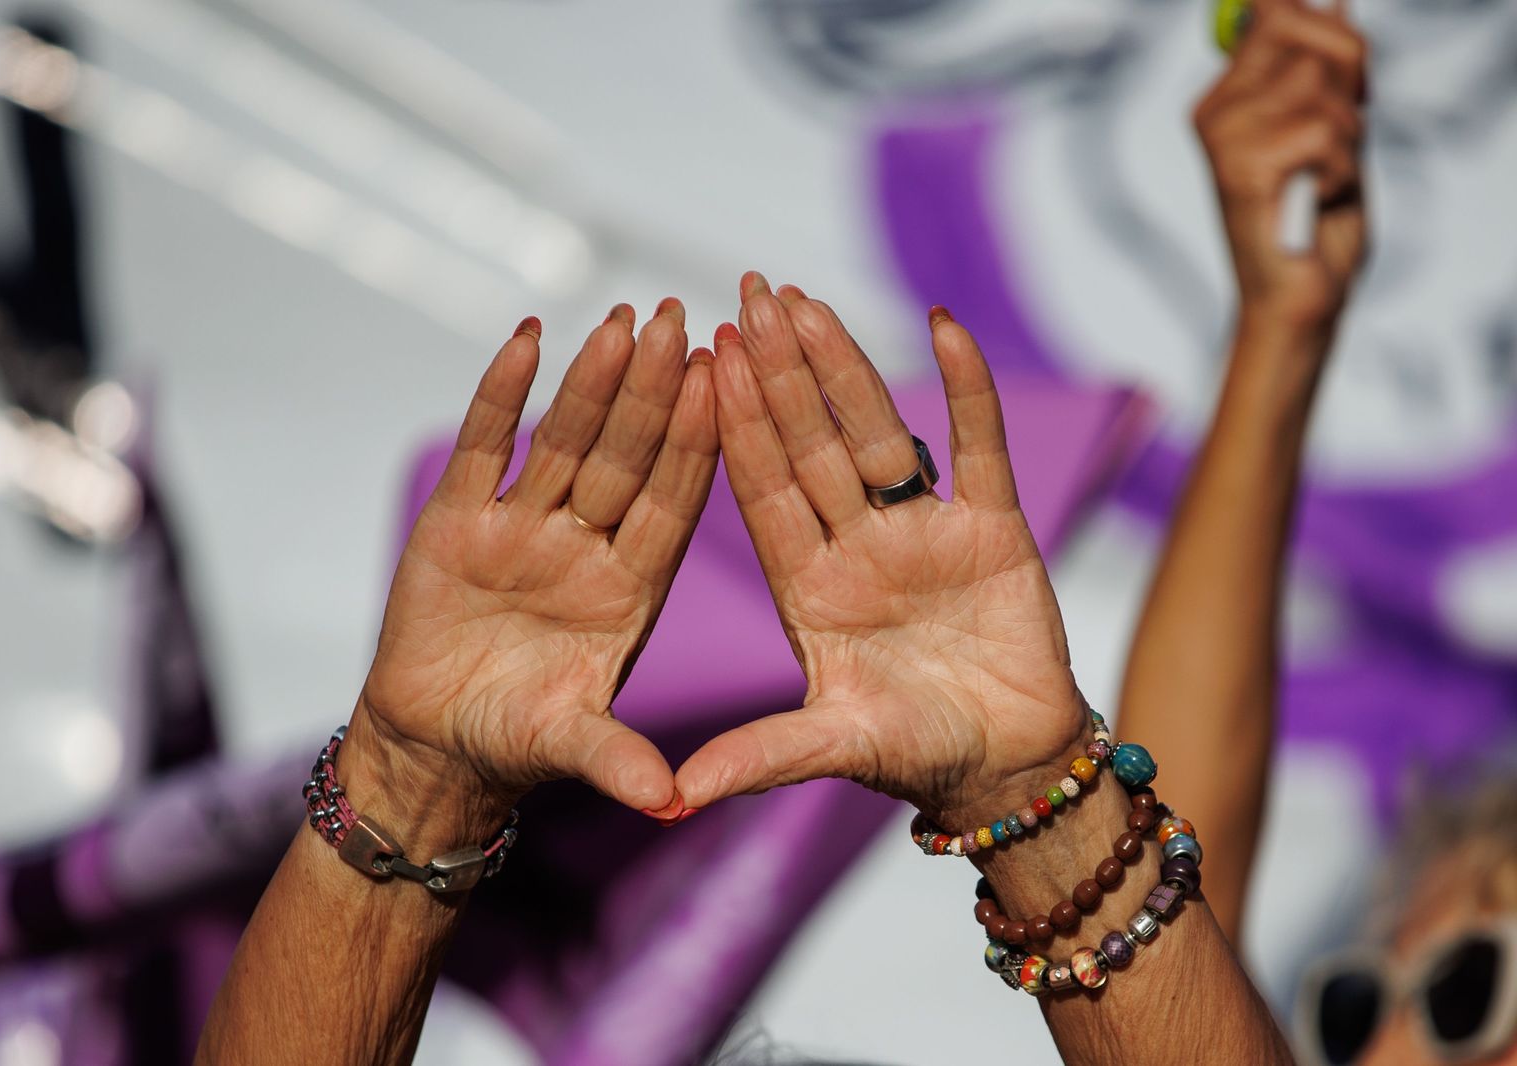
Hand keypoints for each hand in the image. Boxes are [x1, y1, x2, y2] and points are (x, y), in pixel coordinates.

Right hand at [356, 301, 718, 828]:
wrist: (436, 744)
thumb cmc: (515, 742)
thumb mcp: (573, 747)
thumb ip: (616, 761)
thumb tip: (670, 802)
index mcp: (631, 588)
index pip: (673, 502)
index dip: (697, 444)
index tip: (727, 383)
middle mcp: (586, 546)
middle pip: (626, 455)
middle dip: (653, 391)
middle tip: (681, 320)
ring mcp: (523, 528)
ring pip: (563, 440)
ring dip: (590, 381)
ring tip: (620, 319)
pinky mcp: (456, 521)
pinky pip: (483, 447)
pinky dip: (501, 395)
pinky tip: (527, 338)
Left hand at [674, 277, 1085, 826]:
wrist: (1011, 766)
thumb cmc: (919, 756)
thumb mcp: (833, 747)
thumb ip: (760, 756)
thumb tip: (672, 797)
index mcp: (807, 588)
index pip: (763, 493)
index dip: (735, 428)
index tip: (702, 363)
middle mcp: (855, 547)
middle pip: (810, 446)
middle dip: (777, 375)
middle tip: (744, 298)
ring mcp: (922, 532)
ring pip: (879, 433)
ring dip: (846, 368)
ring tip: (808, 301)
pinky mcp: (994, 528)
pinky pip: (979, 447)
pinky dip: (965, 391)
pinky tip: (942, 326)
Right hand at [1195, 0, 1367, 331]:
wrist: (1297, 297)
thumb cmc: (1316, 221)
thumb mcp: (1328, 128)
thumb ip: (1326, 68)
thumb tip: (1336, 1)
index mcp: (1225, 99)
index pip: (1279, 13)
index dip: (1332, 36)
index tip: (1347, 87)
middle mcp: (1214, 113)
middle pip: (1303, 31)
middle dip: (1347, 78)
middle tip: (1340, 141)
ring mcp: (1224, 140)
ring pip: (1319, 84)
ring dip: (1347, 133)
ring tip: (1324, 177)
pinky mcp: (1244, 169)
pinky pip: (1325, 132)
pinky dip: (1343, 169)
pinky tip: (1318, 200)